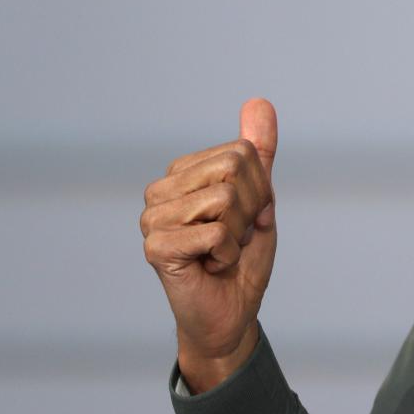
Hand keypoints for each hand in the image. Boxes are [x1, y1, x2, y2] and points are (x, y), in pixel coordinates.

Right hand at [140, 98, 278, 392]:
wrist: (231, 312)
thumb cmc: (242, 256)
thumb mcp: (259, 197)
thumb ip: (259, 151)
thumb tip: (258, 101)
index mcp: (183, 172)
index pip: (242, 152)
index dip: (260, 188)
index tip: (247, 216)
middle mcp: (160, 190)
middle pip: (233, 169)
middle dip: (251, 207)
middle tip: (236, 235)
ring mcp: (153, 218)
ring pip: (224, 199)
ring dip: (239, 233)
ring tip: (222, 251)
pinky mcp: (155, 247)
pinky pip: (216, 232)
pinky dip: (228, 253)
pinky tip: (212, 266)